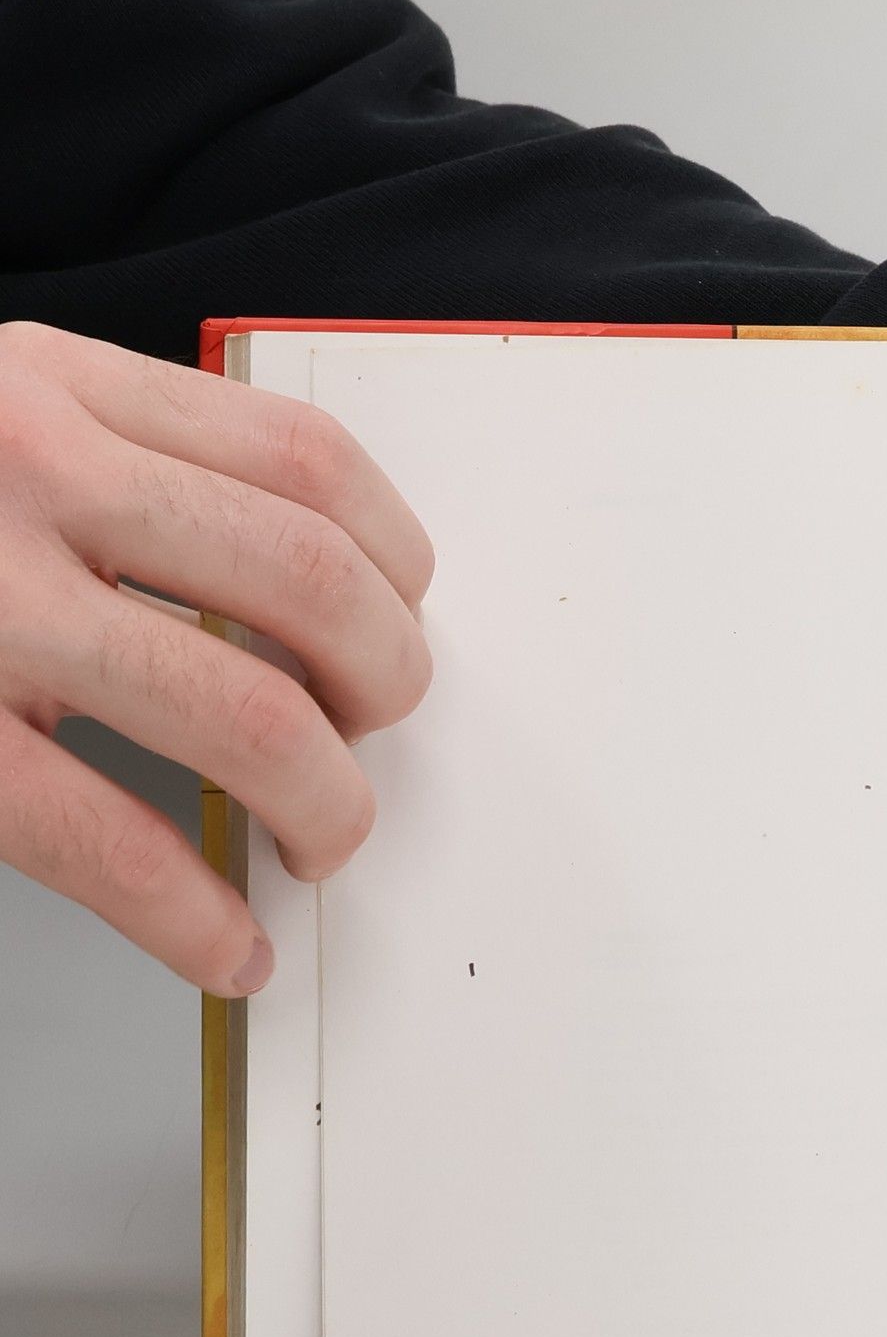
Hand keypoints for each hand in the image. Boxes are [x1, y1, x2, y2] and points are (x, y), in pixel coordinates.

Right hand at [0, 321, 432, 991]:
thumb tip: (308, 596)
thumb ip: (124, 467)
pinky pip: (107, 838)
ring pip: (247, 718)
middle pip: (315, 585)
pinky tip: (224, 947)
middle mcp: (23, 475)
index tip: (400, 626)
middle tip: (372, 743)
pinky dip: (194, 916)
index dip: (395, 567)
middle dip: (387, 689)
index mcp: (53, 389)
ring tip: (317, 845)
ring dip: (326, 808)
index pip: (309, 464)